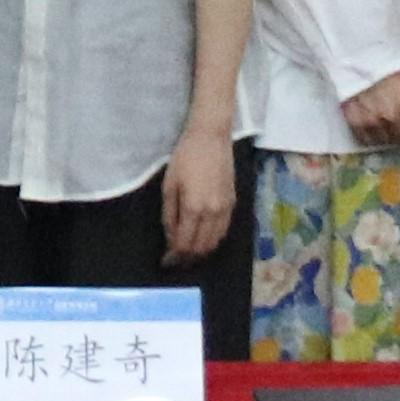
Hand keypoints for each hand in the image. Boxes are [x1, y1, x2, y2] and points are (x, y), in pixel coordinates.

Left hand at [159, 121, 239, 267]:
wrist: (211, 138)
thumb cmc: (185, 157)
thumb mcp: (169, 185)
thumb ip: (169, 214)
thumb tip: (170, 238)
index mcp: (194, 208)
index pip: (185, 243)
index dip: (174, 256)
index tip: (165, 262)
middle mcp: (213, 213)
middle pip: (201, 247)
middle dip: (187, 258)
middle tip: (175, 262)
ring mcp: (226, 209)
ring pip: (215, 242)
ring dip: (201, 252)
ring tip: (188, 254)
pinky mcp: (233, 204)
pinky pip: (224, 231)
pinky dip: (213, 241)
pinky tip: (203, 240)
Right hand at [337, 68, 399, 151]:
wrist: (361, 56)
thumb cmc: (392, 66)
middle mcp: (392, 116)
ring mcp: (372, 120)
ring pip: (384, 140)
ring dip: (386, 134)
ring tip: (385, 122)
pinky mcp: (355, 120)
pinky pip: (365, 138)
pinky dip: (368, 134)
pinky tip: (371, 124)